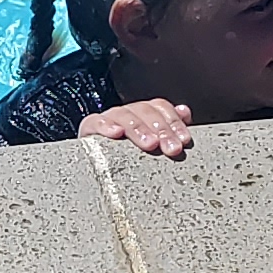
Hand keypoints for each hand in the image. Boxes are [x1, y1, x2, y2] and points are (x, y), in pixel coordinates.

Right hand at [77, 98, 194, 157]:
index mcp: (142, 113)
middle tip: (172, 148)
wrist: (96, 166)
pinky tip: (115, 133)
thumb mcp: (153, 143)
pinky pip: (95, 122)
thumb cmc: (129, 156)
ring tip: (150, 144)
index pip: (159, 107)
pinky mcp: (88, 129)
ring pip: (123, 115)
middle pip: (144, 110)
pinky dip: (106, 126)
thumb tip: (184, 111)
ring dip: (139, 129)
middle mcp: (126, 113)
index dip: (173, 121)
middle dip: (161, 129)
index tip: (184, 139)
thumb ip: (169, 128)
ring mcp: (107, 119)